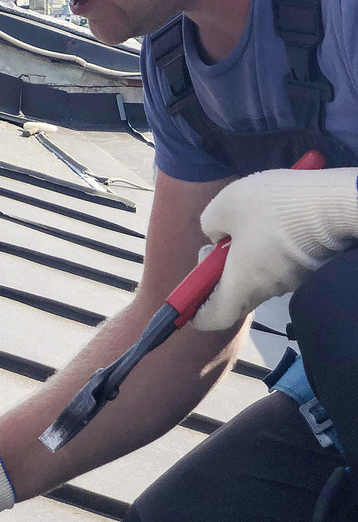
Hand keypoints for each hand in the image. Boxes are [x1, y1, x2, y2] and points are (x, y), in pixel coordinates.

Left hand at [192, 167, 357, 331]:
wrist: (333, 203)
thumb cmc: (273, 206)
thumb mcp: (223, 205)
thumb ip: (208, 225)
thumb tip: (216, 236)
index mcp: (241, 284)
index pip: (214, 317)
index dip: (195, 312)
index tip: (187, 297)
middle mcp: (266, 290)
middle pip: (234, 294)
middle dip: (218, 271)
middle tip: (219, 240)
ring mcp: (290, 280)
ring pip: (256, 276)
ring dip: (243, 255)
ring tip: (246, 219)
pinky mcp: (306, 266)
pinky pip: (276, 264)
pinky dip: (265, 248)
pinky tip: (270, 218)